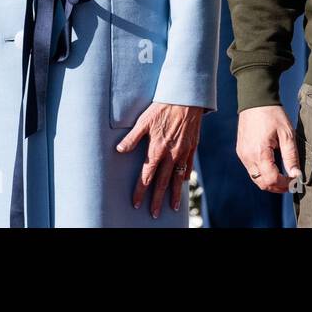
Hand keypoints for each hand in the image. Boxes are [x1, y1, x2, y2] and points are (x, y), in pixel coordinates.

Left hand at [117, 101, 203, 218]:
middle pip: (162, 182)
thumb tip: (120, 150)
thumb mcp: (144, 121)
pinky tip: (182, 185)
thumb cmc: (163, 107)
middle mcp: (171, 155)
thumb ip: (132, 138)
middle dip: (157, 200)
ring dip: (173, 194)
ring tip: (172, 207)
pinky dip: (184, 178)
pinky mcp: (192, 147)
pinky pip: (188, 167)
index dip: (141, 191)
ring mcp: (183, 152)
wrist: (187, 98)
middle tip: (154, 213)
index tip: (136, 202)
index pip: (147, 176)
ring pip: (177, 179)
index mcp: (157, 150)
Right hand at [236, 104, 300, 193]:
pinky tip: (273, 167)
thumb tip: (296, 175)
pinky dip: (262, 173)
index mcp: (259, 152)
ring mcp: (242, 154)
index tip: (295, 181)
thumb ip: (291, 156)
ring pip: (255, 178)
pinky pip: (251, 169)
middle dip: (277, 186)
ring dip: (269, 181)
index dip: (284, 184)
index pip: (271, 179)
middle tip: (290, 183)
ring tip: (284, 177)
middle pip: (261, 183)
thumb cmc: (273, 114)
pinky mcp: (241, 151)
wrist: (256, 99)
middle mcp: (247, 156)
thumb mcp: (287, 133)